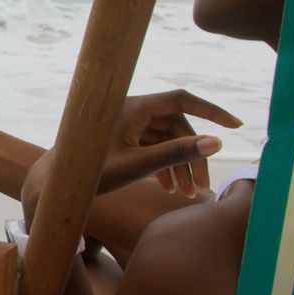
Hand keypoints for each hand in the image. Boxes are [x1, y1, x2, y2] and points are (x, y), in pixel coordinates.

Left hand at [103, 90, 241, 196]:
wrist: (58, 182)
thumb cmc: (91, 172)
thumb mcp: (138, 165)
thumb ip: (176, 154)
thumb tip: (216, 142)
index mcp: (133, 107)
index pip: (182, 100)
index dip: (211, 111)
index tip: (235, 125)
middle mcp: (130, 110)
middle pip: (176, 126)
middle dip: (192, 156)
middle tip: (201, 187)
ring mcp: (125, 123)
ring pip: (165, 139)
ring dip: (178, 164)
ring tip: (185, 194)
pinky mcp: (120, 136)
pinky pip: (151, 145)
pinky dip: (163, 164)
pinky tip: (169, 188)